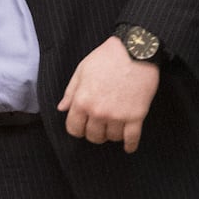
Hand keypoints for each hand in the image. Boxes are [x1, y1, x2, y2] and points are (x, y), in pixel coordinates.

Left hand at [56, 36, 159, 152]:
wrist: (135, 52)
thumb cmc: (106, 58)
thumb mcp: (81, 71)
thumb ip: (71, 92)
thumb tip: (62, 108)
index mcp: (82, 101)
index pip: (74, 128)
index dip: (77, 129)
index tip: (82, 128)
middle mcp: (98, 112)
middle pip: (93, 136)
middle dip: (94, 134)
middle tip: (99, 128)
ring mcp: (118, 115)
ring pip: (111, 137)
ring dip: (111, 135)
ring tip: (113, 129)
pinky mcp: (136, 116)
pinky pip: (132, 138)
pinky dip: (130, 145)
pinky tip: (128, 147)